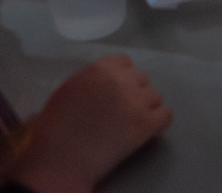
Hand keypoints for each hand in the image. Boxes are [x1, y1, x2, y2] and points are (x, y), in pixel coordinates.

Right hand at [10, 55, 171, 192]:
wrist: (60, 159)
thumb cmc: (55, 127)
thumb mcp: (69, 90)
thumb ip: (91, 81)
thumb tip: (106, 84)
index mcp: (100, 68)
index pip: (125, 63)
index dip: (122, 78)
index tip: (116, 92)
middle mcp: (122, 80)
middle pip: (142, 79)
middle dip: (134, 93)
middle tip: (122, 112)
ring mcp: (136, 101)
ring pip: (155, 97)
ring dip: (146, 108)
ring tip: (131, 124)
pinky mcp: (146, 124)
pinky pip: (166, 116)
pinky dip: (159, 123)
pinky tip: (147, 131)